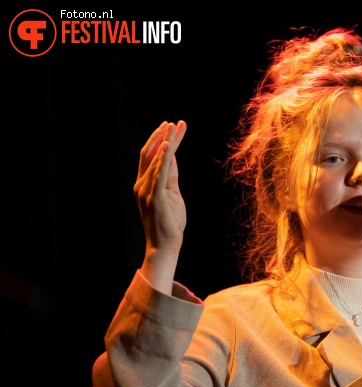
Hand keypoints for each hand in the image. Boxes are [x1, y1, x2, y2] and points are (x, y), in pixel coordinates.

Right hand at [134, 121, 186, 292]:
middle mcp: (141, 184)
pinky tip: (170, 146)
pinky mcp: (155, 197)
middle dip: (162, 136)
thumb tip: (172, 155)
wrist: (165, 244)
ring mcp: (146, 191)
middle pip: (150, 154)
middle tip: (174, 122)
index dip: (161, 140)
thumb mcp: (172, 193)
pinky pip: (159, 174)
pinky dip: (164, 159)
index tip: (172, 126)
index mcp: (144, 183)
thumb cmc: (170, 222)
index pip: (151, 156)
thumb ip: (171, 175)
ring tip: (175, 128)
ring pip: (155, 160)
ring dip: (166, 142)